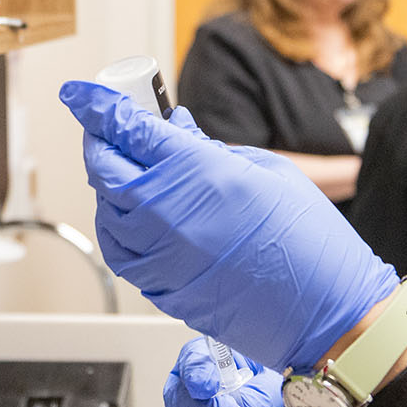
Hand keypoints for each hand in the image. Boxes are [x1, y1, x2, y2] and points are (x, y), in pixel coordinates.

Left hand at [59, 81, 398, 369]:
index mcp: (195, 172)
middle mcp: (164, 213)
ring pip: (105, 209)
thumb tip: (176, 134)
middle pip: (103, 165)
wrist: (325, 312)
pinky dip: (117, 224)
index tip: (82, 94)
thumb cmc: (310, 243)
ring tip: (130, 169)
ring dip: (109, 183)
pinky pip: (119, 250)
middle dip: (99, 138)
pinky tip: (134, 214)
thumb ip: (210, 150)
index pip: (127, 128)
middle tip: (106, 126)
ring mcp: (157, 255)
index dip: (98, 106)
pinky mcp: (159, 287)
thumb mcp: (266, 171)